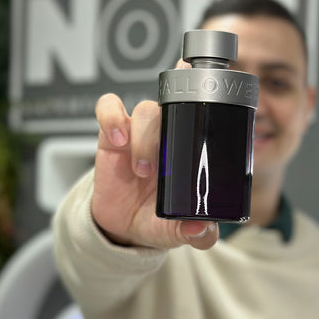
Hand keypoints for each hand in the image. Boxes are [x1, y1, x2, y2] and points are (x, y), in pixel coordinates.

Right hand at [91, 93, 218, 249]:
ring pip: (146, 110)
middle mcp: (168, 134)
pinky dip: (112, 118)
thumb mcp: (177, 231)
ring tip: (142, 170)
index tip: (209, 85)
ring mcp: (139, 132)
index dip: (204, 88)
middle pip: (174, 105)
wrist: (121, 228)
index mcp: (191, 149)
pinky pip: (109, 108)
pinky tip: (118, 141)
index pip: (202, 108)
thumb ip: (195, 234)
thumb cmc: (156, 220)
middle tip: (170, 147)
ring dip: (145, 137)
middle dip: (174, 113)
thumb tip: (203, 230)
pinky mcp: (112, 135)